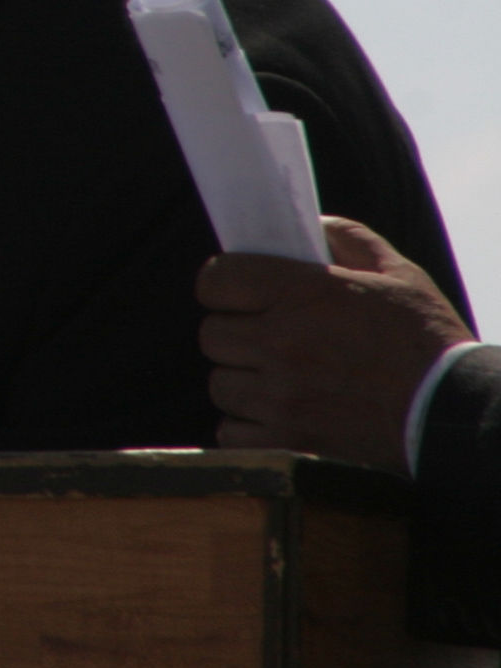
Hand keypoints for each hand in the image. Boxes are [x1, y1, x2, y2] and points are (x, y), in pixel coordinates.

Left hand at [195, 216, 472, 471]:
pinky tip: (286, 417)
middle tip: (270, 341)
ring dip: (245, 383)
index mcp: (302, 295)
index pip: (216, 279)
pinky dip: (250, 427)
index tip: (241, 295)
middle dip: (237, 335)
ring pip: (222, 384)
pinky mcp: (284, 443)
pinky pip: (230, 430)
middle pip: (213, 334)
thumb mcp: (399, 276)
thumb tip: (311, 224)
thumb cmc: (428, 343)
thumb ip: (350, 240)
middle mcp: (282, 343)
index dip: (224, 286)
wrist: (455, 416)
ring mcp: (280, 397)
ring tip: (286, 382)